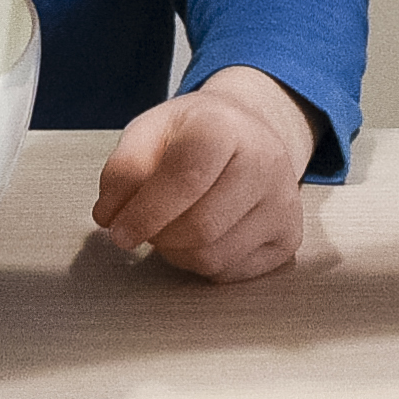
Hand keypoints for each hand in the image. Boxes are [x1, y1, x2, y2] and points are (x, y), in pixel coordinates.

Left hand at [93, 73, 320, 280]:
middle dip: (159, 236)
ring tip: (173, 226)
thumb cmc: (197, 133)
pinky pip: (230, 273)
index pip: (185, 180)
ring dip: (177, 253)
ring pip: (213, 257)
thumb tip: (110, 214)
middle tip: (145, 225)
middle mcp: (265, 163)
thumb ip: (123, 168)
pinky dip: (202, 264)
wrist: (248, 133)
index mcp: (225, 126)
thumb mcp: (151, 130)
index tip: (119, 229)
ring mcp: (282, 204)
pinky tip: (201, 236)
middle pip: (199, 228)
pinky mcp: (288, 238)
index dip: (144, 212)